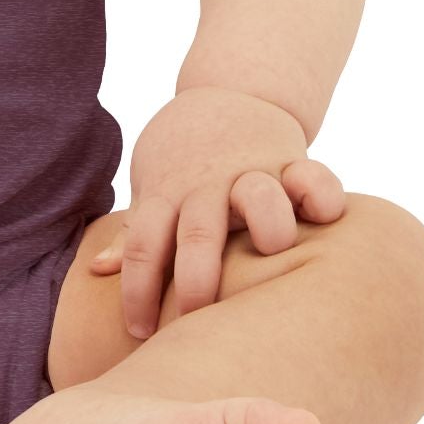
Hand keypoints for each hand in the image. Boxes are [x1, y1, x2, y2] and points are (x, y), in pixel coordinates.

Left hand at [88, 87, 346, 339]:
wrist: (231, 89)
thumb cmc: (186, 156)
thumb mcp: (155, 186)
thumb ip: (135, 230)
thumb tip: (96, 271)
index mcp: (168, 194)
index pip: (143, 245)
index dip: (138, 292)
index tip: (138, 333)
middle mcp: (209, 185)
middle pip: (198, 233)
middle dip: (197, 281)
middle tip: (198, 322)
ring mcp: (252, 172)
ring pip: (260, 197)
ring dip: (267, 225)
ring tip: (273, 250)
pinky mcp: (292, 161)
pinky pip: (314, 176)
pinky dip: (321, 194)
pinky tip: (327, 218)